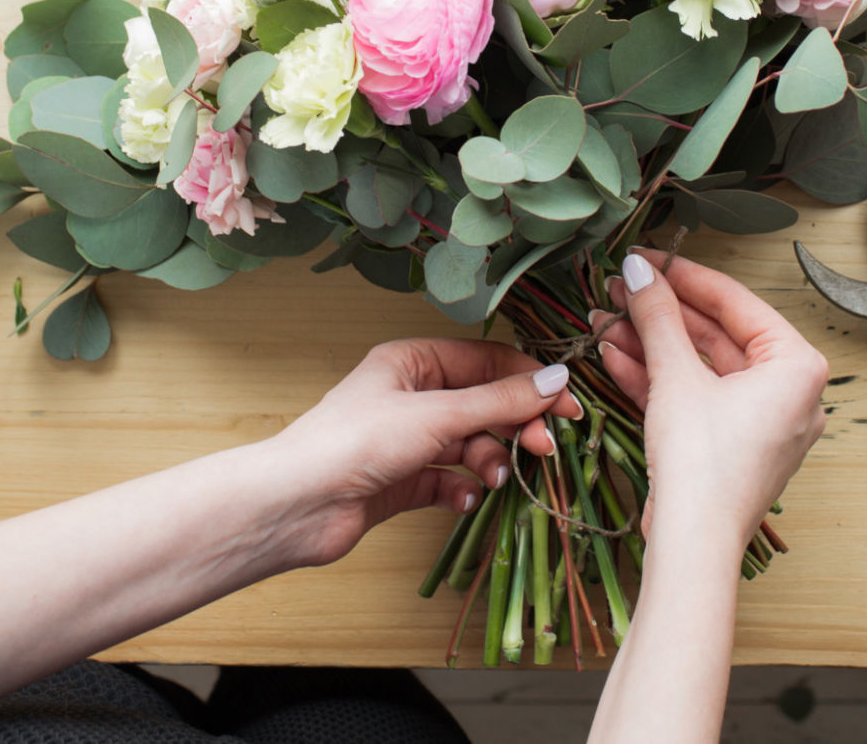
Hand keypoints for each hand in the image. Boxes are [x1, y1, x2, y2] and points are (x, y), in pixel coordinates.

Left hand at [268, 337, 581, 567]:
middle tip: (544, 449)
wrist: (297, 505)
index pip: (486, 361)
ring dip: (490, 460)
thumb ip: (499, 401)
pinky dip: (463, 489)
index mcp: (412, 362)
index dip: (529, 380)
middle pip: (482, 404)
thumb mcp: (436, 415)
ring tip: (494, 478)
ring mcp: (406, 440)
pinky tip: (466, 499)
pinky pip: (448, 479)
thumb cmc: (357, 442)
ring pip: (469, 444)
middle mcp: (410, 396)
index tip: (568, 406)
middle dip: (515, 425)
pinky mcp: (401, 482)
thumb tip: (556, 379)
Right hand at [594, 251, 828, 550]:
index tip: (647, 258)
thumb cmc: (704, 467)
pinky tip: (616, 355)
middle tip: (620, 289)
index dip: (684, 276)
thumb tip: (640, 272)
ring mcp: (759, 423)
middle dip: (661, 314)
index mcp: (797, 368)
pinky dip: (659, 379)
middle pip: (715, 335)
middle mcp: (789, 394)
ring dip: (651, 344)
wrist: (693, 545)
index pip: (736, 303)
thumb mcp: (676, 376)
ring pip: (700, 368)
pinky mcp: (730, 446)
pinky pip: (696, 398)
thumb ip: (658, 316)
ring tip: (606, 321)